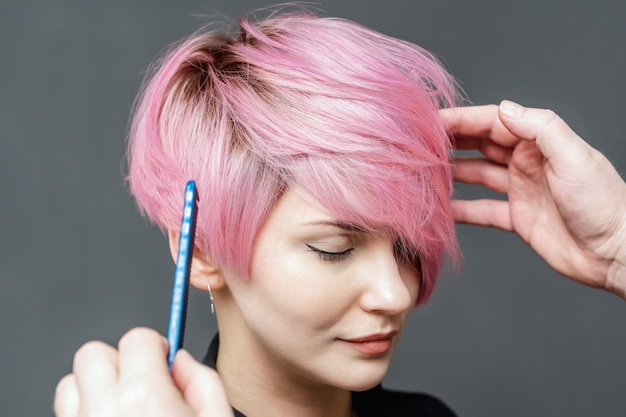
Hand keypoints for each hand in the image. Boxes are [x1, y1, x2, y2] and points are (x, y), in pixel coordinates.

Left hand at [54, 327, 233, 416]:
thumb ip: (204, 382)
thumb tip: (182, 361)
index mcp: (145, 397)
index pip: (137, 338)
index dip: (155, 346)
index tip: (163, 359)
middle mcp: (103, 410)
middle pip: (93, 354)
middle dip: (119, 361)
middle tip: (142, 382)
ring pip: (71, 383)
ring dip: (95, 386)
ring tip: (122, 405)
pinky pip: (66, 412)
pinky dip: (84, 410)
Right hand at [441, 101, 625, 297]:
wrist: (617, 252)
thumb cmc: (603, 202)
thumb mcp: (573, 156)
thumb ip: (539, 128)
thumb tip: (504, 107)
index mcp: (539, 143)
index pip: (491, 123)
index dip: (460, 120)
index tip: (430, 121)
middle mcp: (526, 163)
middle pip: (479, 146)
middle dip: (450, 143)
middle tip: (418, 145)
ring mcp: (520, 190)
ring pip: (476, 176)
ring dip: (451, 174)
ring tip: (423, 174)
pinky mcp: (517, 218)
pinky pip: (481, 210)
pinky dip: (460, 209)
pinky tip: (440, 208)